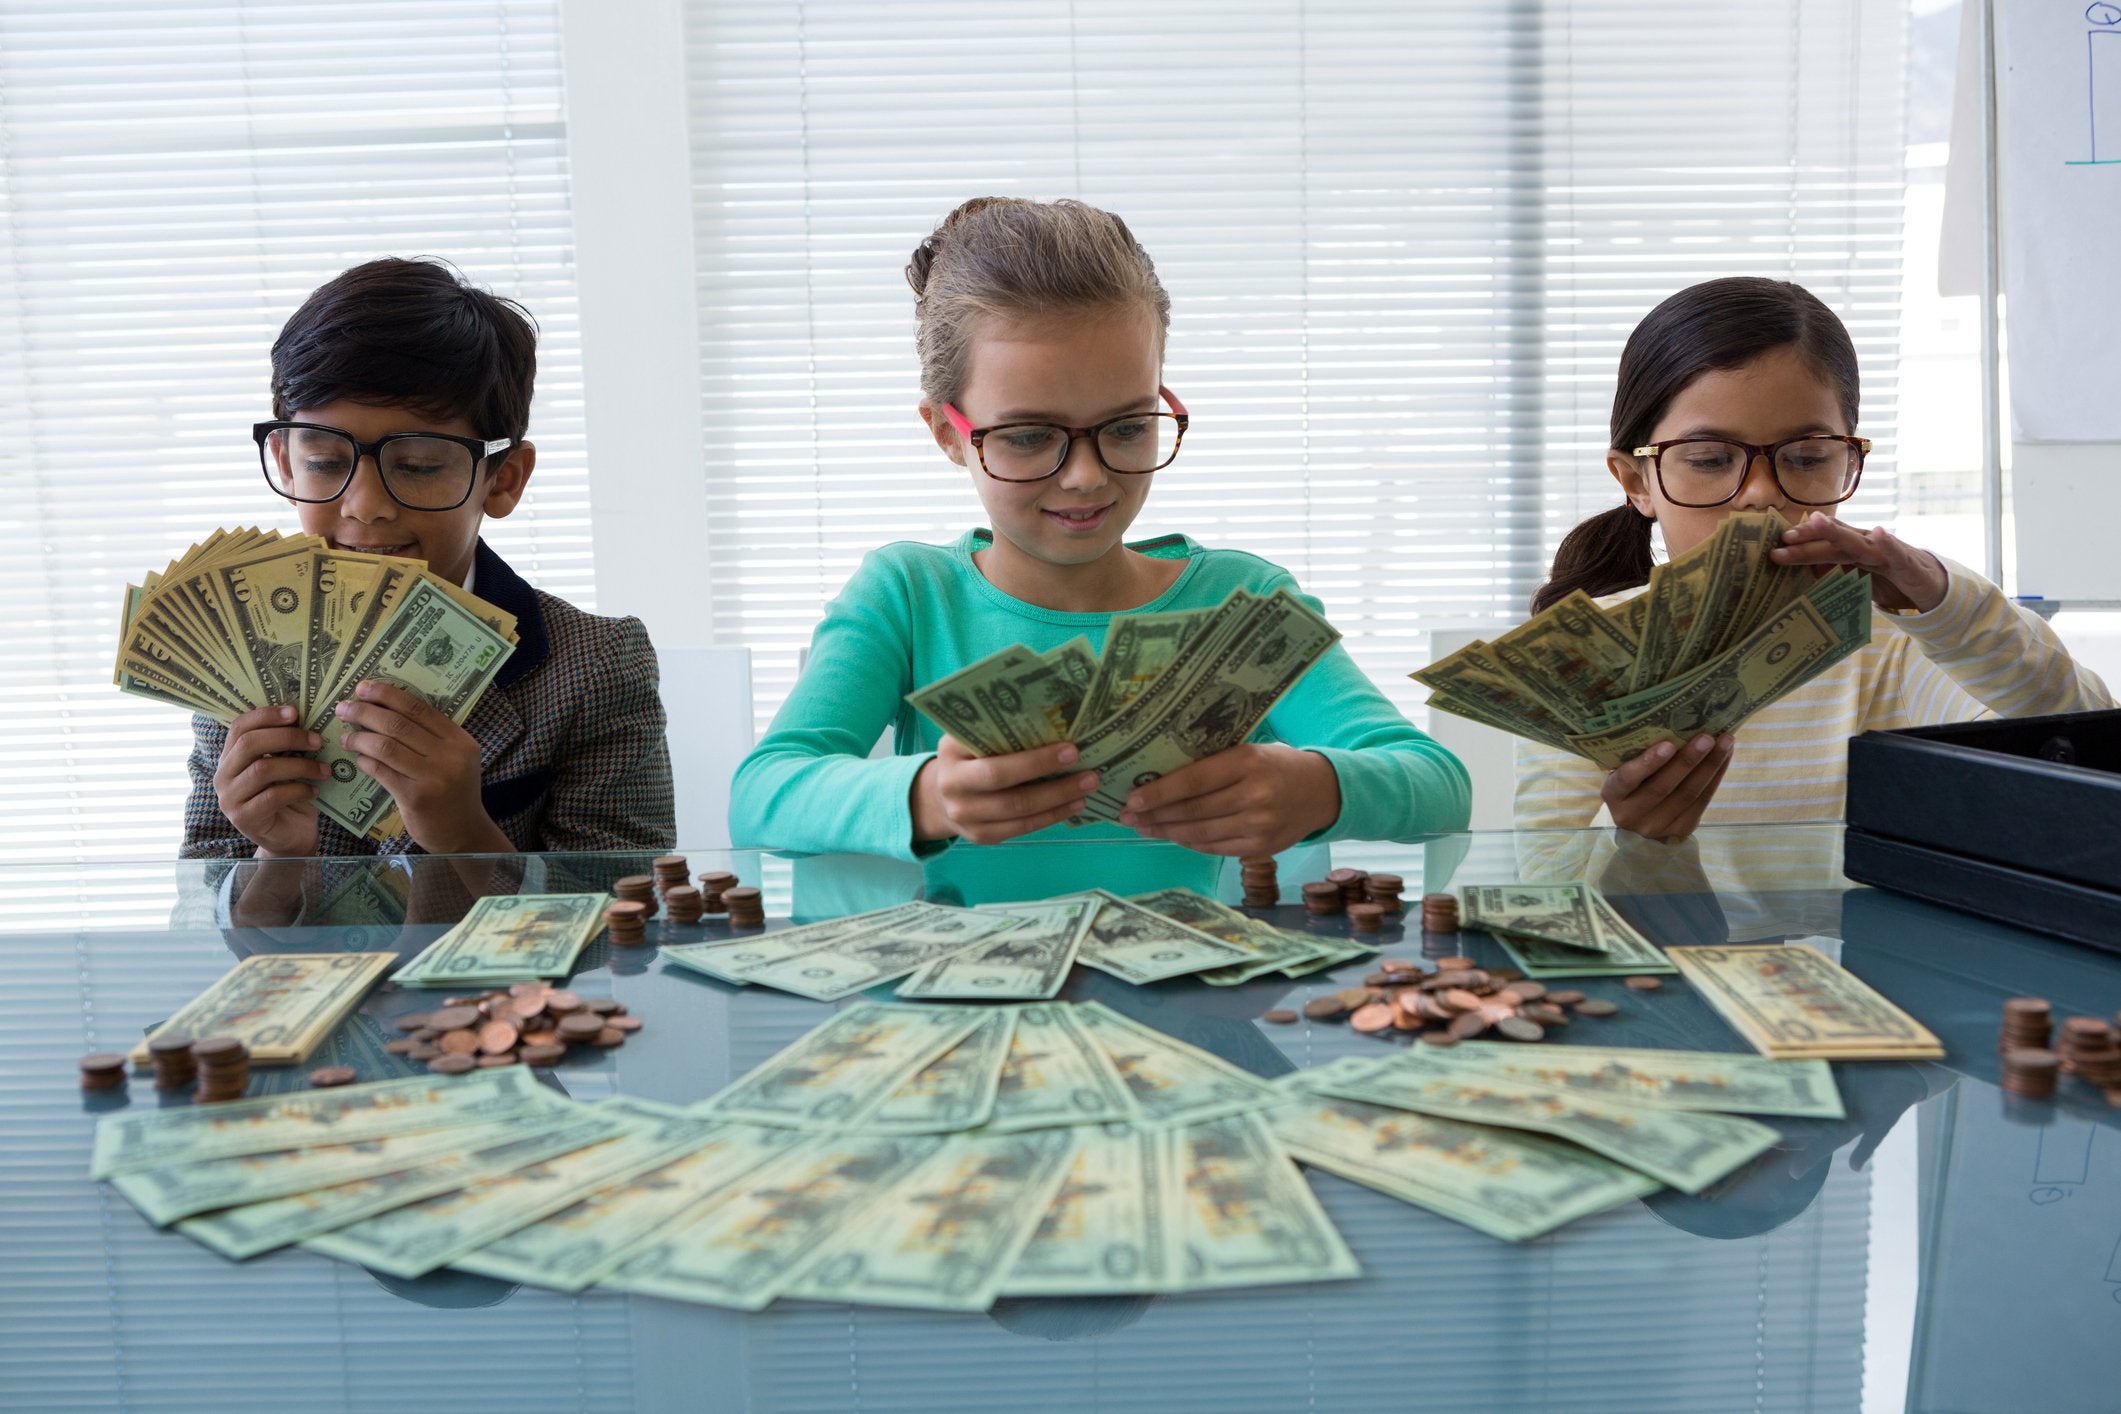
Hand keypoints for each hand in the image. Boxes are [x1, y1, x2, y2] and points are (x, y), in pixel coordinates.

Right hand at [214, 705, 326, 856]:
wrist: (289, 840)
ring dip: (300, 766)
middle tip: (317, 740)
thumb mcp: (286, 767)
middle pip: (249, 744)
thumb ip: (286, 746)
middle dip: (287, 737)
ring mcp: (230, 799)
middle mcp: (223, 776)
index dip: (266, 715)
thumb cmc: (289, 797)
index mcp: (230, 757)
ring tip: (324, 769)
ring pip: (263, 770)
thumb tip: (306, 716)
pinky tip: (315, 791)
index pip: (239, 726)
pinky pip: (273, 796)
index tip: (296, 711)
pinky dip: (299, 790)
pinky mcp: (245, 819)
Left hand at [334, 680, 507, 853]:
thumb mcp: (454, 760)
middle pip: (398, 724)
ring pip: (386, 746)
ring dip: (359, 737)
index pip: (419, 709)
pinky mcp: (415, 798)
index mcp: (460, 741)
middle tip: (344, 708)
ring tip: (346, 735)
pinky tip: (356, 758)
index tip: (364, 688)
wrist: (464, 833)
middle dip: (365, 712)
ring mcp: (433, 778)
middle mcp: (450, 756)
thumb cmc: (453, 792)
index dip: (388, 695)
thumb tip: (385, 709)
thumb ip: (430, 738)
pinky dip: (364, 761)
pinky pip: (381, 771)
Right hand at [912, 737, 1100, 843]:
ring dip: (1057, 799)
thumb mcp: (971, 735)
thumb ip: (1000, 728)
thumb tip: (1056, 720)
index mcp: (952, 752)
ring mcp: (964, 815)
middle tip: (1087, 770)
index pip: (993, 752)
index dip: (1033, 757)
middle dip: (1050, 777)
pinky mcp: (979, 836)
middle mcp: (953, 785)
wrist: (940, 796)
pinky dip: (1050, 817)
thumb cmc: (968, 755)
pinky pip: (1020, 828)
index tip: (1070, 748)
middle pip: (1005, 784)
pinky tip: (1072, 806)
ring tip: (1087, 788)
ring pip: (1017, 810)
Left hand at [1117, 743, 1339, 856]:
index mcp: (1248, 763)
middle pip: (1193, 810)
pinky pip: (1215, 848)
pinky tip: (1173, 836)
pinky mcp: (1261, 849)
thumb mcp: (1249, 750)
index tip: (1133, 799)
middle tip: (1127, 816)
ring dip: (1166, 832)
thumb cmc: (1276, 765)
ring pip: (1200, 833)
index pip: (1194, 780)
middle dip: (1155, 815)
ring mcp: (1259, 826)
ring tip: (1143, 827)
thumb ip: (1213, 764)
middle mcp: (1254, 796)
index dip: (1159, 792)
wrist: (1322, 791)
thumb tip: (1161, 778)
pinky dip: (1190, 842)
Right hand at [1603, 732, 1733, 842]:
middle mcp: (1631, 815)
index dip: (1648, 763)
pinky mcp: (1681, 830)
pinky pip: (1702, 802)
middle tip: (1707, 737)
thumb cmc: (1631, 785)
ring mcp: (1657, 826)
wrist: (1638, 824)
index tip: (1668, 744)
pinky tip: (1725, 757)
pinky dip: (1716, 777)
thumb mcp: (1625, 772)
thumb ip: (1638, 756)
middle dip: (1688, 761)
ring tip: (1725, 742)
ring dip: (1710, 766)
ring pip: (1688, 795)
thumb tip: (1672, 722)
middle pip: (1663, 787)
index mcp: (1613, 795)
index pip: (1627, 779)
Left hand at [1772, 512, 1947, 613]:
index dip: (1803, 538)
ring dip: (1837, 532)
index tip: (1778, 541)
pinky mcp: (1907, 564)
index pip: (1825, 540)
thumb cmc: (1890, 580)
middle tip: (1785, 537)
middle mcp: (1867, 545)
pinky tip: (1877, 532)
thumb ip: (1833, 573)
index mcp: (1854, 549)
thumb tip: (1801, 574)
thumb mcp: (1857, 579)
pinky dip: (1887, 542)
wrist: (1933, 589)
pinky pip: (1896, 553)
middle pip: (1834, 540)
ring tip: (1816, 521)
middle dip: (1810, 538)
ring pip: (1858, 542)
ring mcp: (1886, 553)